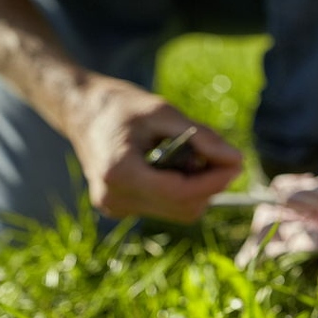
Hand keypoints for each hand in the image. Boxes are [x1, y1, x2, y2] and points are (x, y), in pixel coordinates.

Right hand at [68, 76, 242, 221]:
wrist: (80, 111)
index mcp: (119, 173)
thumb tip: (236, 160)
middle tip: (219, 154)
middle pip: (184, 207)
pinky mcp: (121, 209)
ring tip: (191, 155)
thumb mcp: (163, 112)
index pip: (180, 192)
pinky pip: (166, 208)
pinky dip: (182, 190)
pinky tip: (174, 165)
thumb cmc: (120, 106)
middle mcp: (115, 198)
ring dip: (198, 188)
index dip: (215, 181)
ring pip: (179, 211)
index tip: (237, 162)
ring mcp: (116, 208)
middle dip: (210, 184)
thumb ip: (201, 137)